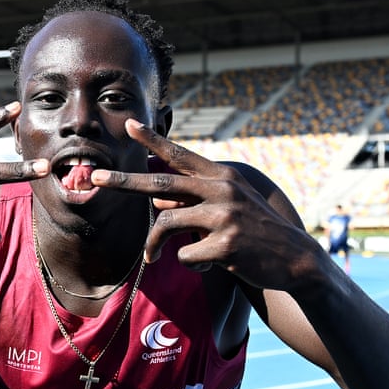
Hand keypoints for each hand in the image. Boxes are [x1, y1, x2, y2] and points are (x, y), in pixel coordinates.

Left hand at [90, 119, 316, 290]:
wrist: (294, 259)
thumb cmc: (254, 233)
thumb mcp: (227, 208)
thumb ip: (193, 201)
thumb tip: (156, 201)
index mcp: (221, 177)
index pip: (180, 155)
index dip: (153, 140)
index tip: (128, 124)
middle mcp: (221, 190)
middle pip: (160, 185)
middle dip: (123, 181)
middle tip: (95, 178)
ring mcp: (224, 217)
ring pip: (166, 225)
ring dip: (154, 245)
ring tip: (152, 258)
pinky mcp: (226, 245)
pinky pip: (185, 255)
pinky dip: (189, 263)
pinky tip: (208, 264)